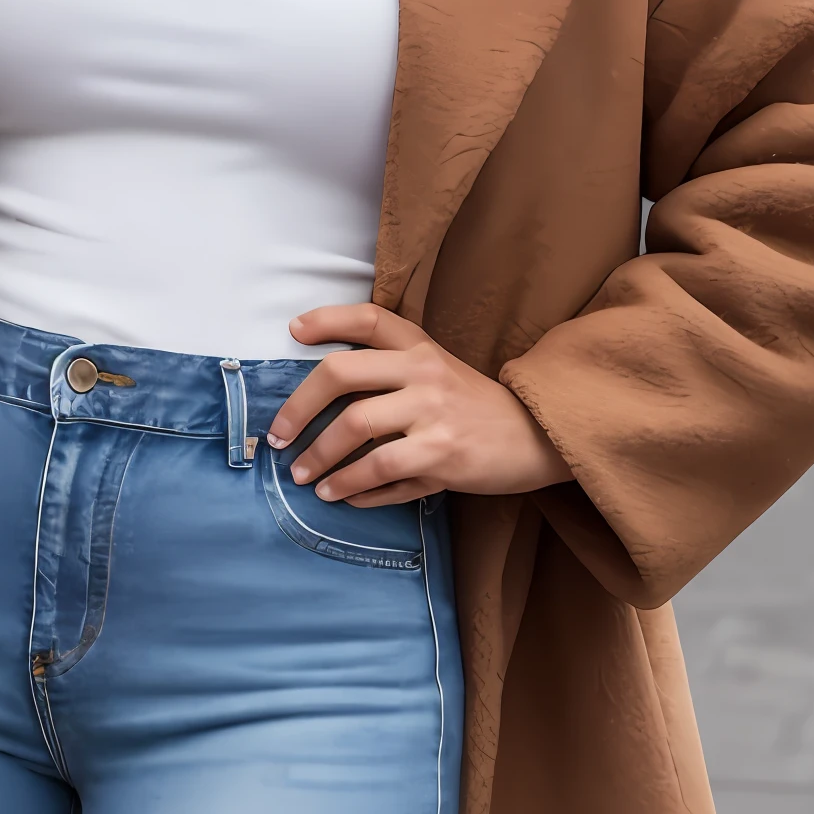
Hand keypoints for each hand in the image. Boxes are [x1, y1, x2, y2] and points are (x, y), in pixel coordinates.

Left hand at [267, 305, 572, 506]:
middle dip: (298, 407)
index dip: (327, 320)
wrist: (536, 437)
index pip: (368, 318)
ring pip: (354, 428)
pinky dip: (351, 486)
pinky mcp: (443, 454)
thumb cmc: (472, 407)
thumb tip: (318, 405)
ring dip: (318, 457)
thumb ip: (388, 376)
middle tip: (278, 435)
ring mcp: (433, 412)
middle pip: (341, 373)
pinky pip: (381, 471)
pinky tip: (337, 495)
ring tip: (302, 476)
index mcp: (420, 346)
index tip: (293, 332)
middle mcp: (423, 371)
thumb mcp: (436, 373)